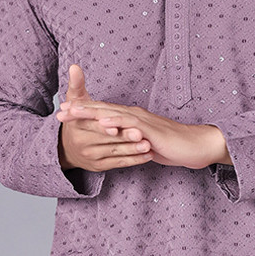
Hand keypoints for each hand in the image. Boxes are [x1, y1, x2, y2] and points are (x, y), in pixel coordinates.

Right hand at [56, 64, 155, 171]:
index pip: (93, 125)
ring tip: (148, 145)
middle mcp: (82, 145)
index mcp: (77, 128)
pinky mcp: (100, 166)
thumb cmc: (77, 118)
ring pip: (115, 153)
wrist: (67, 146)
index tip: (118, 124)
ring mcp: (92, 157)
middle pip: (107, 140)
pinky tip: (148, 156)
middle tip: (141, 134)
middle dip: (125, 137)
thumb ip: (76, 84)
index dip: (106, 124)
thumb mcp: (74, 100)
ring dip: (132, 149)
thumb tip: (74, 66)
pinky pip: (119, 163)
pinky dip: (134, 160)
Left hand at [57, 81, 230, 169]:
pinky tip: (101, 122)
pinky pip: (129, 124)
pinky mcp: (150, 129)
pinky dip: (115, 122)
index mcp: (131, 118)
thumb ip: (130, 140)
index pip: (104, 113)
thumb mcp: (145, 143)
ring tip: (72, 112)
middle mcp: (134, 115)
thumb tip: (120, 143)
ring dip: (90, 112)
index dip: (84, 112)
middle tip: (59, 111)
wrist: (195, 146)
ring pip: (112, 113)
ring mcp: (141, 120)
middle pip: (102, 109)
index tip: (65, 113)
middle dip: (80, 110)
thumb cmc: (172, 146)